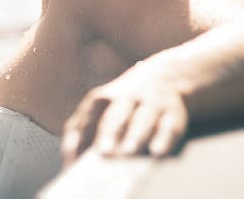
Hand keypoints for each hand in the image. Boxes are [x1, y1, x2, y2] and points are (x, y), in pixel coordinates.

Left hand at [61, 67, 188, 164]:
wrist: (164, 78)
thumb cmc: (122, 106)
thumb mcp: (98, 112)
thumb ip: (79, 133)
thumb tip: (70, 165)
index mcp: (101, 100)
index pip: (88, 118)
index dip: (82, 138)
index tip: (77, 161)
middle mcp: (126, 98)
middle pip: (115, 116)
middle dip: (109, 133)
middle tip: (103, 153)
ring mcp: (151, 103)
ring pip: (143, 119)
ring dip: (135, 136)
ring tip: (128, 153)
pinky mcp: (174, 113)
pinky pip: (169, 126)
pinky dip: (164, 139)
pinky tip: (159, 153)